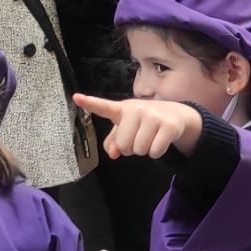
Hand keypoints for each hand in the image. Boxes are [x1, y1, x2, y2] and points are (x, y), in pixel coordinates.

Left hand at [73, 94, 203, 156]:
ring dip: (144, 150)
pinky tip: (159, 141)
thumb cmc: (144, 121)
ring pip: (140, 150)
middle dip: (130, 148)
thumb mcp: (126, 127)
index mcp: (122, 110)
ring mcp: (153, 116)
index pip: (103, 106)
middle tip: (138, 138)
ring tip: (149, 138)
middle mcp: (137, 110)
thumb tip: (112, 153)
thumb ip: (113, 140)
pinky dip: (156, 152)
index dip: (89, 103)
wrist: (175, 114)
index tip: (76, 98)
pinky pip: (155, 152)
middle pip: (123, 145)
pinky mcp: (168, 126)